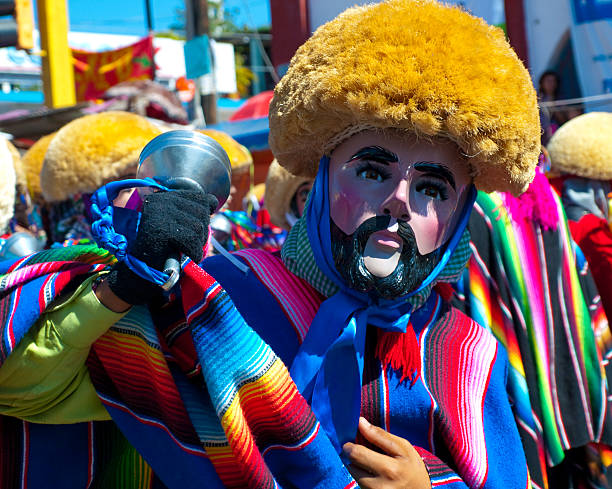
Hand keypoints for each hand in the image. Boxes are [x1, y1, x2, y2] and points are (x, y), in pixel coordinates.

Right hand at [104, 189, 216, 304]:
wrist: (143, 270)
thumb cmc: (165, 248)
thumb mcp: (179, 225)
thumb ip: (195, 211)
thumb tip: (214, 201)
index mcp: (164, 196)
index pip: (200, 198)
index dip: (204, 215)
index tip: (194, 229)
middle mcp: (160, 200)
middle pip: (202, 213)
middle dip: (201, 233)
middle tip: (188, 245)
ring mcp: (159, 214)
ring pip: (199, 227)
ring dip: (197, 244)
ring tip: (186, 251)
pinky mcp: (161, 229)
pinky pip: (191, 240)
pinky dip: (194, 253)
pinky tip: (188, 258)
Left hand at [343, 417, 429, 488]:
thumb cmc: (412, 467)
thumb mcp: (403, 448)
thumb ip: (380, 435)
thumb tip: (360, 422)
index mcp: (390, 470)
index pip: (357, 454)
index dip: (350, 445)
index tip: (350, 441)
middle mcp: (380, 486)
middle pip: (351, 465)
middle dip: (353, 456)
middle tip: (360, 452)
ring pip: (354, 475)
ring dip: (357, 467)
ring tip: (372, 465)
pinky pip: (359, 484)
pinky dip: (362, 477)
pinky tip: (373, 475)